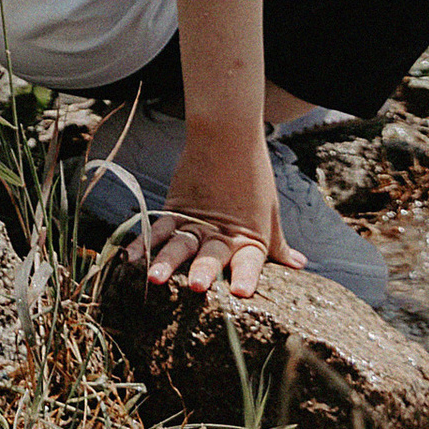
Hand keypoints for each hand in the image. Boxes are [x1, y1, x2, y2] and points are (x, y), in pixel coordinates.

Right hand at [135, 121, 300, 303]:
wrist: (227, 136)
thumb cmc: (254, 178)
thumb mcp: (269, 214)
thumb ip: (279, 245)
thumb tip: (299, 266)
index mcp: (247, 236)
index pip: (248, 260)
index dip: (244, 276)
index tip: (239, 293)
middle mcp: (219, 232)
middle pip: (212, 254)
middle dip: (204, 271)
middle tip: (197, 287)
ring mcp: (195, 220)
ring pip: (179, 244)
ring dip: (167, 262)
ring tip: (155, 279)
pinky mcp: (175, 208)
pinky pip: (157, 228)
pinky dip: (143, 242)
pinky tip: (129, 258)